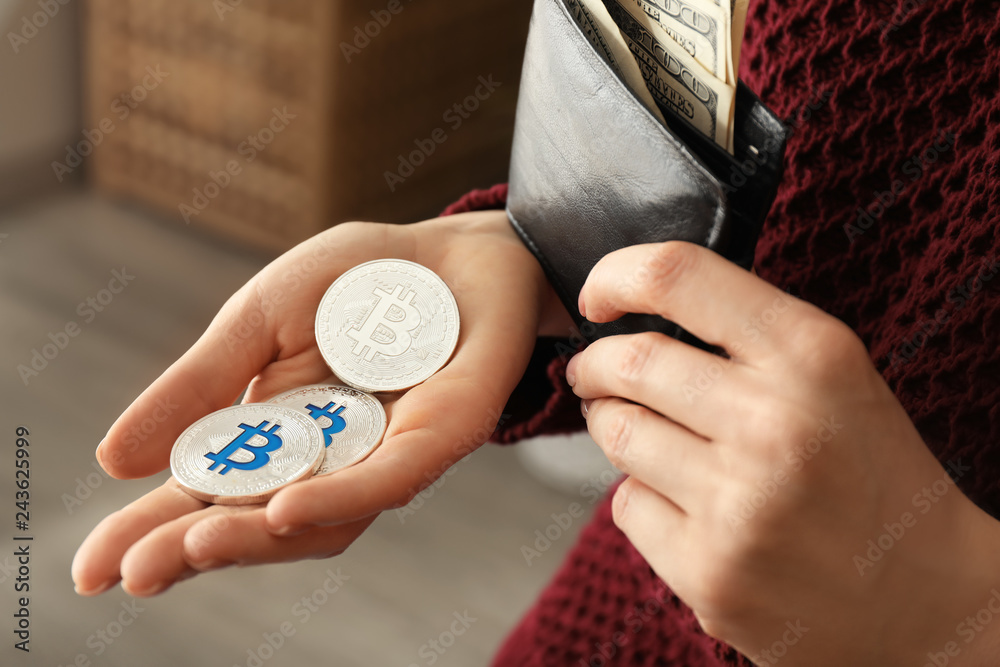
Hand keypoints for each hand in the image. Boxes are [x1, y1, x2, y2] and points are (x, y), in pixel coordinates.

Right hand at [73, 209, 565, 596]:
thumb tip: (114, 461)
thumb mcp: (259, 319)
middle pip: (254, 522)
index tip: (90, 568)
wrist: (450, 250)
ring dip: (251, 539)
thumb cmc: (357, 282)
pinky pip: (386, 479)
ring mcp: (383, 460)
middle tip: (129, 573)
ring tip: (188, 547)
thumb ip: (201, 385)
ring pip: (317, 520)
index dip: (151, 531)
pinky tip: (281, 510)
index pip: (206, 495)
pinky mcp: (438, 439)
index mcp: (274, 435)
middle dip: (192, 550)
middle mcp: (327, 464)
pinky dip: (335, 498)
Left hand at [566, 242, 999, 664]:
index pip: (677, 277)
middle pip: (628, 361)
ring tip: (640, 432)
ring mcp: (738, 505)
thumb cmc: (870, 474)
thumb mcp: (834, 377)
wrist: (926, 599)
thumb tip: (627, 312)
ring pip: (616, 432)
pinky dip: (641, 496)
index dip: (614, 275)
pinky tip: (684, 504)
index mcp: (813, 357)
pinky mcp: (709, 572)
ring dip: (612, 425)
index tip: (597, 296)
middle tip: (593, 372)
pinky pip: (625, 504)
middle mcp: (773, 425)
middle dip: (594, 364)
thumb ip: (744, 335)